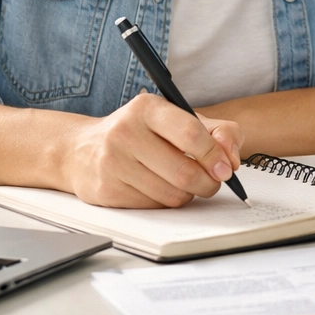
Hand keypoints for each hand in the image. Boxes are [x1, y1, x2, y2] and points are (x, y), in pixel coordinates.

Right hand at [59, 93, 242, 207]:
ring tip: (187, 184)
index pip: (190, 133)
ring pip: (171, 194)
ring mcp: (113, 163)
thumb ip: (215, 131)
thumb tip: (233, 157)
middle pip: (183, 170)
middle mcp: (126, 132)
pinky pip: (153, 207)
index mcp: (147, 107)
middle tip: (213, 182)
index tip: (228, 168)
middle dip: (208, 182)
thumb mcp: (176, 119)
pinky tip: (160, 188)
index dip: (215, 155)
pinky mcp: (106, 191)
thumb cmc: (140, 133)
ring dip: (188, 194)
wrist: (82, 150)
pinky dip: (166, 202)